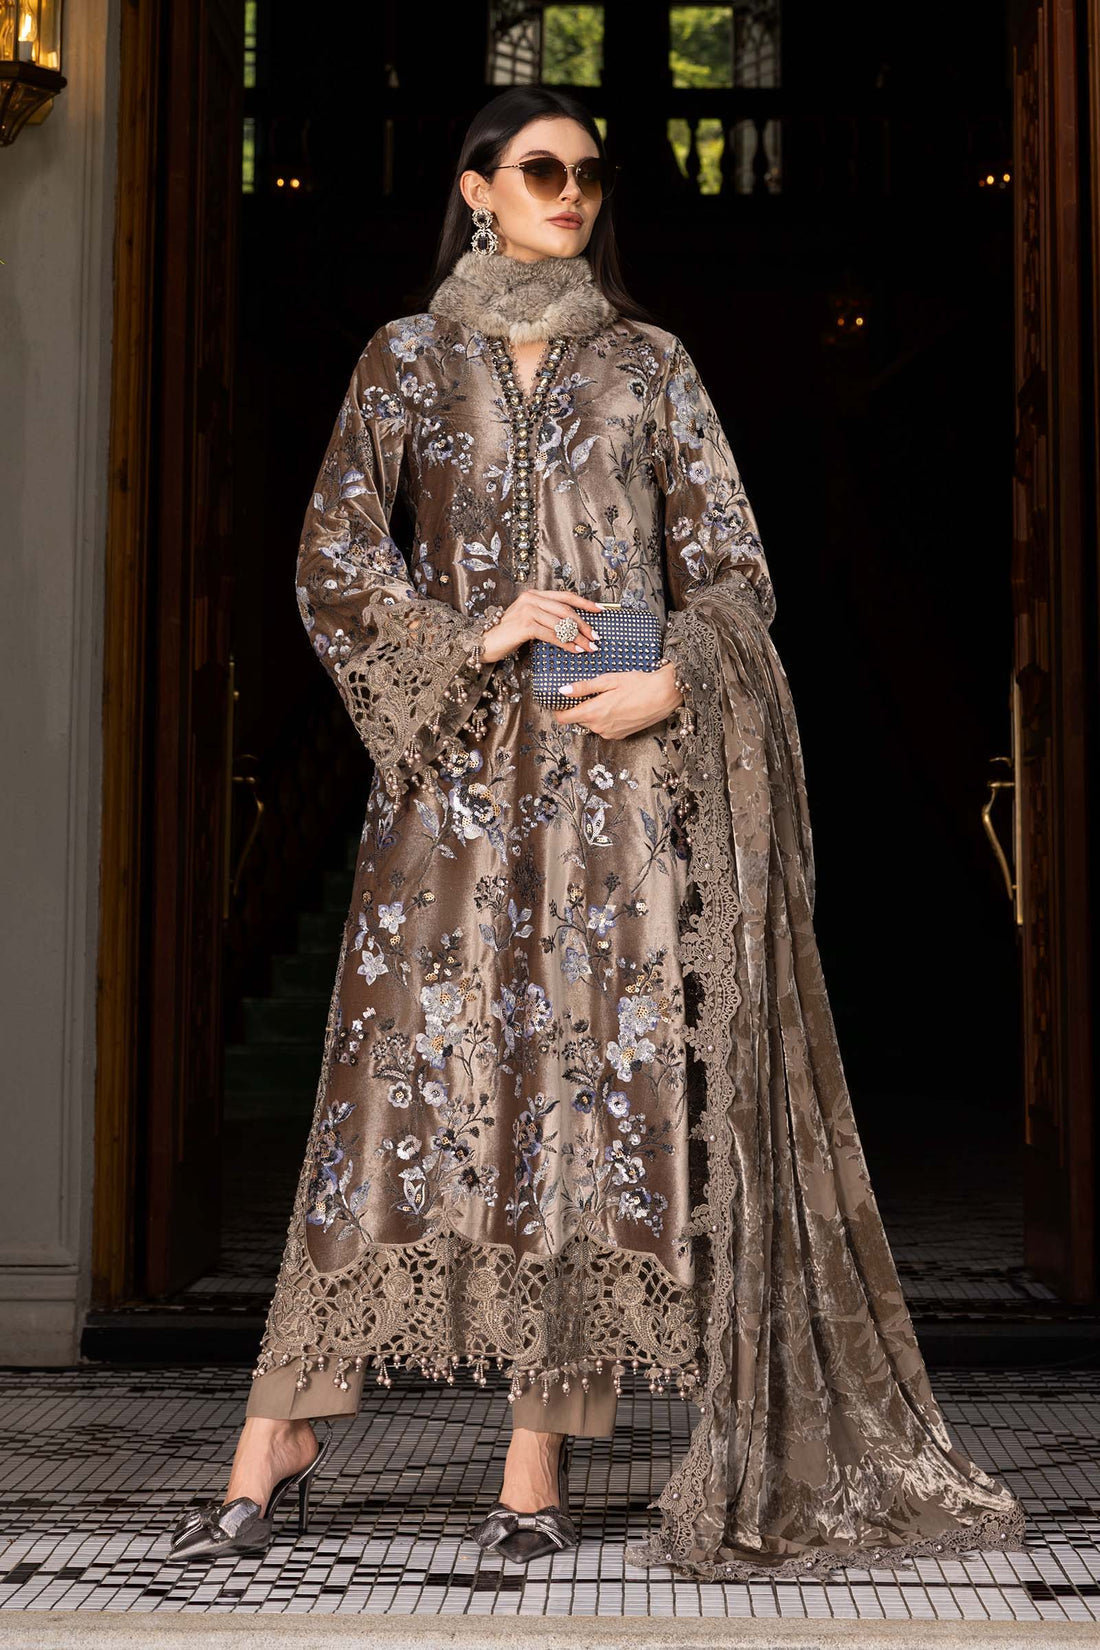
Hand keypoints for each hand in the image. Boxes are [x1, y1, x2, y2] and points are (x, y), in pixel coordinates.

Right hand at [481, 588, 603, 665]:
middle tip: (596, 637)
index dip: (584, 603)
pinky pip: (552, 634)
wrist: (483, 643)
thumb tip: (571, 628)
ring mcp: (527, 610)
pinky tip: (575, 650)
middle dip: (584, 624)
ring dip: (578, 637)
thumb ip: (546, 619)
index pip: (565, 596)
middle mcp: (531, 598)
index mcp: (534, 595)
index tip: (601, 610)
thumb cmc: (507, 635)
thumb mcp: (528, 622)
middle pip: (566, 610)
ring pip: (561, 623)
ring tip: (589, 647)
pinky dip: (566, 643)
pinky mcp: (525, 625)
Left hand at [551, 661, 683, 738]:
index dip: (558, 709)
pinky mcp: (620, 736)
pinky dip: (605, 719)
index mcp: (593, 712)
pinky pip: (604, 728)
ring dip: (593, 713)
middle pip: (577, 720)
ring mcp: (610, 733)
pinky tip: (616, 706)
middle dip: (579, 708)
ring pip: (591, 724)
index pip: (563, 718)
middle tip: (588, 692)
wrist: (664, 695)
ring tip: (607, 697)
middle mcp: (599, 727)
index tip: (559, 700)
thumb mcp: (608, 680)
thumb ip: (583, 687)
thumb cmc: (638, 684)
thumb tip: (562, 691)